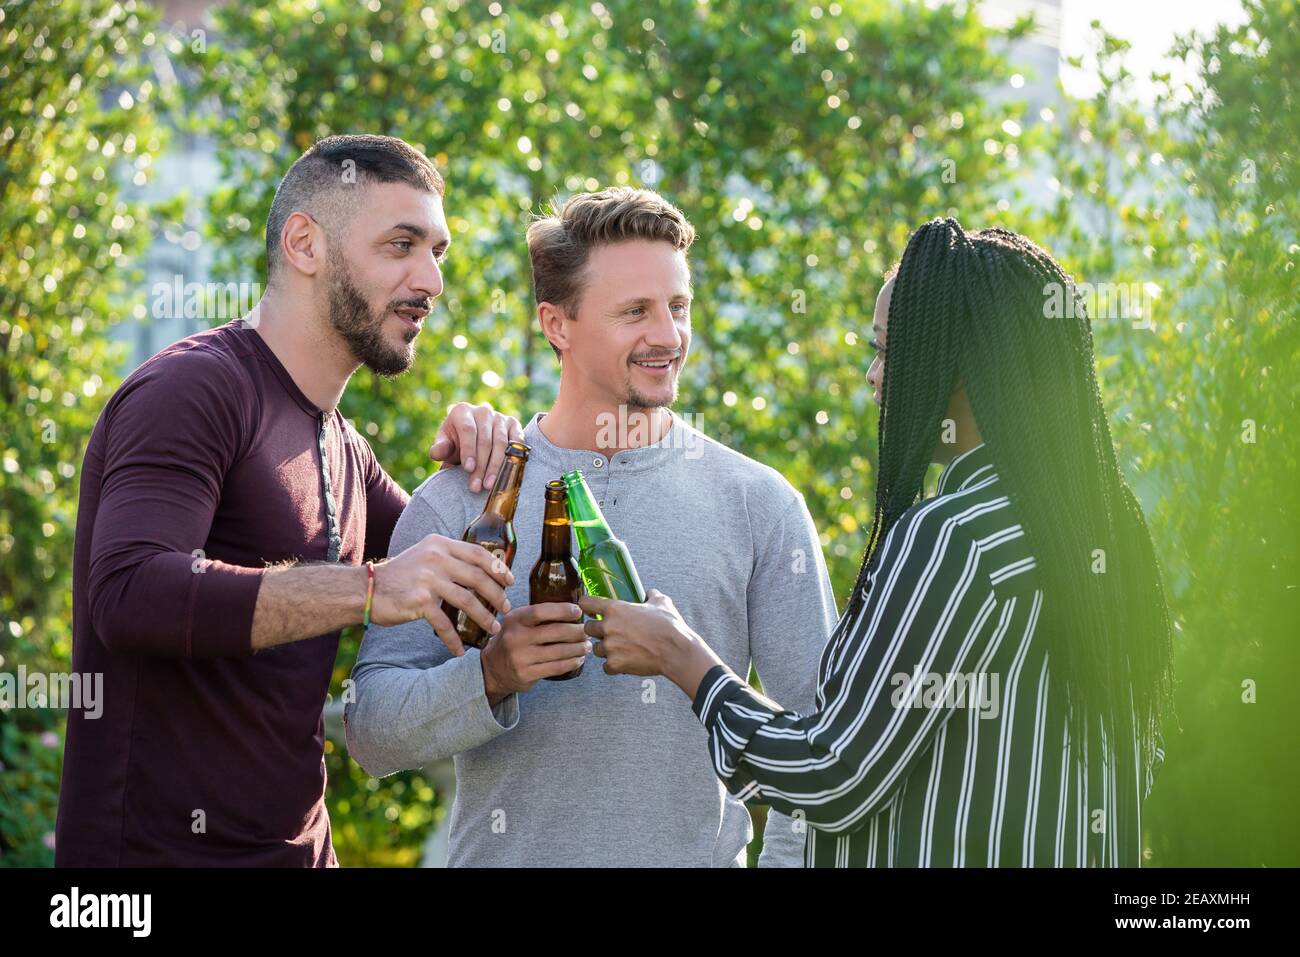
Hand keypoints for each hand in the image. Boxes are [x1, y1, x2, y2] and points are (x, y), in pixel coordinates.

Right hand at [371, 533, 514, 656]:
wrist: (365, 589)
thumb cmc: (399, 576)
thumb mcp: (425, 556)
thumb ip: (449, 559)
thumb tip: (481, 571)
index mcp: (440, 544)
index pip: (478, 554)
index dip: (498, 568)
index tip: (509, 581)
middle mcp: (436, 558)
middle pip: (478, 577)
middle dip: (497, 595)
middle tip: (506, 608)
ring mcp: (428, 579)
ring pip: (467, 601)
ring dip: (484, 618)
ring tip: (493, 628)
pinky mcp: (420, 601)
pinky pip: (444, 624)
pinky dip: (454, 640)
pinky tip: (461, 650)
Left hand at [428, 401, 524, 493]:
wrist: (471, 440)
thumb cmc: (455, 443)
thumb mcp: (445, 445)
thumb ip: (440, 448)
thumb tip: (436, 453)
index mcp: (462, 411)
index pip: (468, 429)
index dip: (469, 450)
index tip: (468, 469)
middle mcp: (483, 410)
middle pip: (485, 440)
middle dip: (481, 465)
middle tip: (477, 486)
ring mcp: (500, 417)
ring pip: (501, 443)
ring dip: (496, 466)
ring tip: (489, 485)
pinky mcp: (513, 424)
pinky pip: (517, 441)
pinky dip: (514, 456)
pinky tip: (508, 472)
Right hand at [480, 603, 589, 703]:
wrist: (492, 668)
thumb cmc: (513, 639)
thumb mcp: (517, 622)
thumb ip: (538, 615)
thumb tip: (572, 608)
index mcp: (514, 620)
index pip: (540, 611)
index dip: (562, 610)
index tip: (578, 611)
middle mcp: (515, 638)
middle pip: (555, 632)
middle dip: (577, 631)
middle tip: (588, 631)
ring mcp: (520, 658)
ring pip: (559, 652)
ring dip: (578, 648)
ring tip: (587, 645)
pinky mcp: (526, 675)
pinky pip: (556, 668)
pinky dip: (572, 662)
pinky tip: (579, 659)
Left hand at [578, 589, 698, 677]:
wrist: (676, 651)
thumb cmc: (669, 626)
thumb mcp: (661, 602)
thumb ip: (651, 595)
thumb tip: (649, 592)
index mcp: (615, 609)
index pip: (585, 603)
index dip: (587, 605)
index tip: (590, 608)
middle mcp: (608, 627)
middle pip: (587, 628)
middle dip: (597, 630)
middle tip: (609, 632)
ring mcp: (610, 647)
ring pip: (596, 649)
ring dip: (605, 649)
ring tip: (620, 649)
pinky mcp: (615, 664)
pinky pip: (606, 666)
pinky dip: (614, 665)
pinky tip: (625, 661)